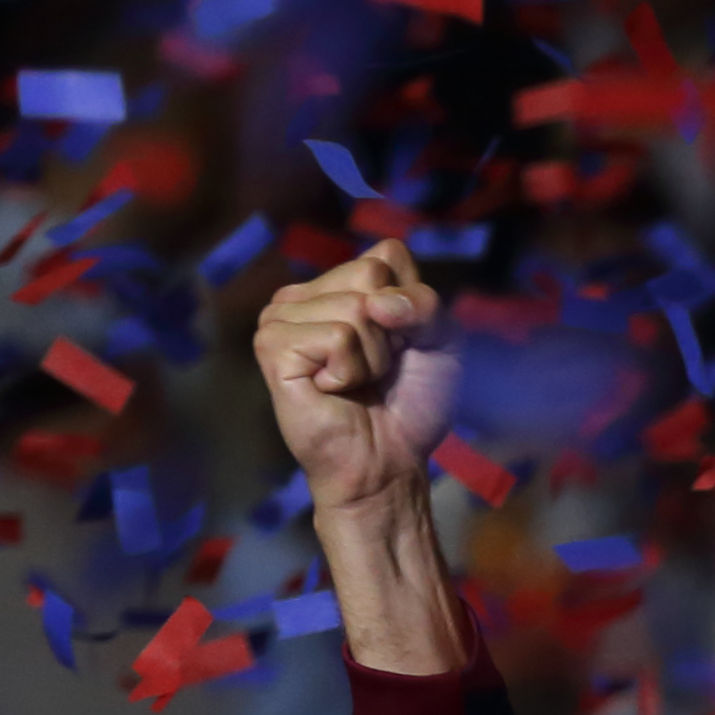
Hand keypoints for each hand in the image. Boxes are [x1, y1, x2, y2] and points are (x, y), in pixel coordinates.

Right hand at [252, 238, 459, 520]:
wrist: (389, 460)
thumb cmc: (411, 403)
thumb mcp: (442, 342)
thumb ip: (426, 305)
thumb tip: (376, 303)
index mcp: (338, 284)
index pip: (387, 254)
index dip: (414, 303)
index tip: (404, 342)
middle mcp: (304, 294)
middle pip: (371, 275)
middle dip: (392, 331)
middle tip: (377, 368)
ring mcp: (281, 318)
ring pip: (356, 308)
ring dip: (372, 357)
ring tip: (354, 381)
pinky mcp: (272, 346)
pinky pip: (337, 337)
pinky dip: (351, 370)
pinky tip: (333, 389)